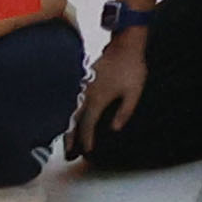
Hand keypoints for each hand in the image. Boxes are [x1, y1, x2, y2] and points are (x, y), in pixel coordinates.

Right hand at [75, 29, 148, 146]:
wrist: (125, 46)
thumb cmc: (131, 69)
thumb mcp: (134, 92)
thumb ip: (124, 112)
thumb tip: (115, 129)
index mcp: (97, 99)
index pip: (87, 125)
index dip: (86, 139)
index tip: (86, 151)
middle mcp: (86, 94)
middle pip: (73, 121)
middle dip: (70, 139)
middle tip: (68, 155)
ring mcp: (82, 87)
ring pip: (70, 112)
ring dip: (68, 128)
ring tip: (67, 142)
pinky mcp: (83, 80)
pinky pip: (72, 102)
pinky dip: (69, 114)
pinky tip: (70, 120)